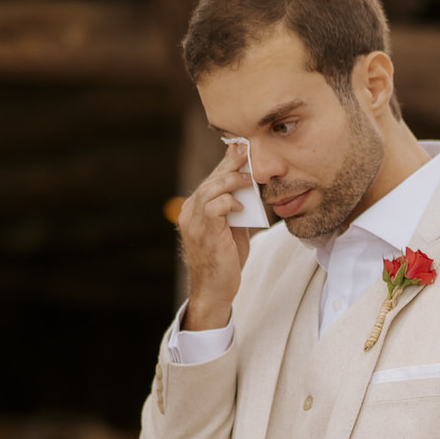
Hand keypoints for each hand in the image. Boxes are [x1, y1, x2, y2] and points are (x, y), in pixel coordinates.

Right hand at [178, 142, 253, 329]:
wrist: (216, 290)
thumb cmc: (225, 261)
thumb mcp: (232, 229)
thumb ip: (235, 209)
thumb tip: (250, 188)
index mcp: (194, 209)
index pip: (210, 180)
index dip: (226, 164)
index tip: (241, 149)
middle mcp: (189, 212)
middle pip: (210, 180)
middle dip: (230, 164)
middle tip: (247, 151)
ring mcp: (194, 222)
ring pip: (210, 189)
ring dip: (231, 181)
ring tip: (249, 179)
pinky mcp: (204, 232)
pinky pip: (215, 207)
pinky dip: (230, 202)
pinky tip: (242, 207)